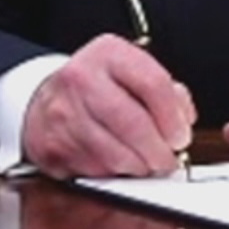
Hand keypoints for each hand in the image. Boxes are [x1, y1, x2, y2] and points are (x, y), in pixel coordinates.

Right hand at [20, 34, 195, 179]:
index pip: (153, 83)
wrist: (45, 99)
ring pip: (115, 153)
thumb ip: (165, 91)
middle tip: (168, 159)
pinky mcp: (54, 146)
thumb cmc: (97, 87)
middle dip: (158, 150)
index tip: (180, 135)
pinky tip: (119, 164)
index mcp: (108, 54)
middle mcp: (82, 79)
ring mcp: (64, 113)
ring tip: (146, 163)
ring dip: (139, 167)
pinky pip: (95, 170)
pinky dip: (114, 174)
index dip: (173, 117)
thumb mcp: (131, 71)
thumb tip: (183, 120)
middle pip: (133, 123)